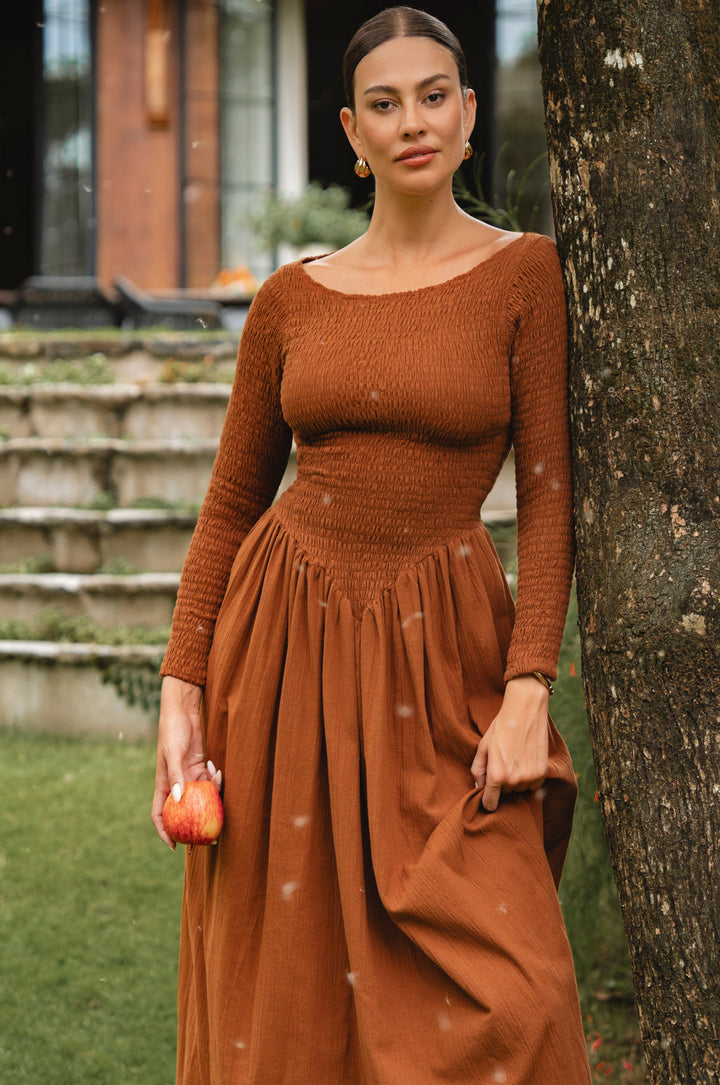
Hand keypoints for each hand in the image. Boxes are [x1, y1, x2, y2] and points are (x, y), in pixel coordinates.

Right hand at [151, 675, 221, 848]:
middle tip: (208, 840)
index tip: (174, 847)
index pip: (159, 814)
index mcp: (163, 784)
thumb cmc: (172, 731)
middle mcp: (176, 784)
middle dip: (193, 826)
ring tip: (220, 801)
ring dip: (210, 801)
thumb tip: (179, 798)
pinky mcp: (200, 768)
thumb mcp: (172, 753)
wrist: (183, 712)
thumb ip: (176, 775)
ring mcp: (189, 777)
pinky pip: (209, 782)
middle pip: (182, 812)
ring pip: (200, 798)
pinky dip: (215, 780)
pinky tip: (216, 769)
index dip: (164, 832)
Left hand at [471, 675, 549, 811]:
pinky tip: (526, 759)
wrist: (525, 712)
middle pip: (505, 793)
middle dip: (503, 782)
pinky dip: (530, 777)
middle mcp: (513, 780)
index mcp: (496, 775)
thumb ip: (478, 770)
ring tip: (515, 758)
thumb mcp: (483, 747)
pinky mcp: (542, 773)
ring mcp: (529, 778)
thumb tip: (478, 787)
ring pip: (520, 789)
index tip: (489, 798)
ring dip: (517, 779)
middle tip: (504, 761)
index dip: (488, 802)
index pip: (490, 804)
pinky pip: (533, 785)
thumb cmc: (500, 728)